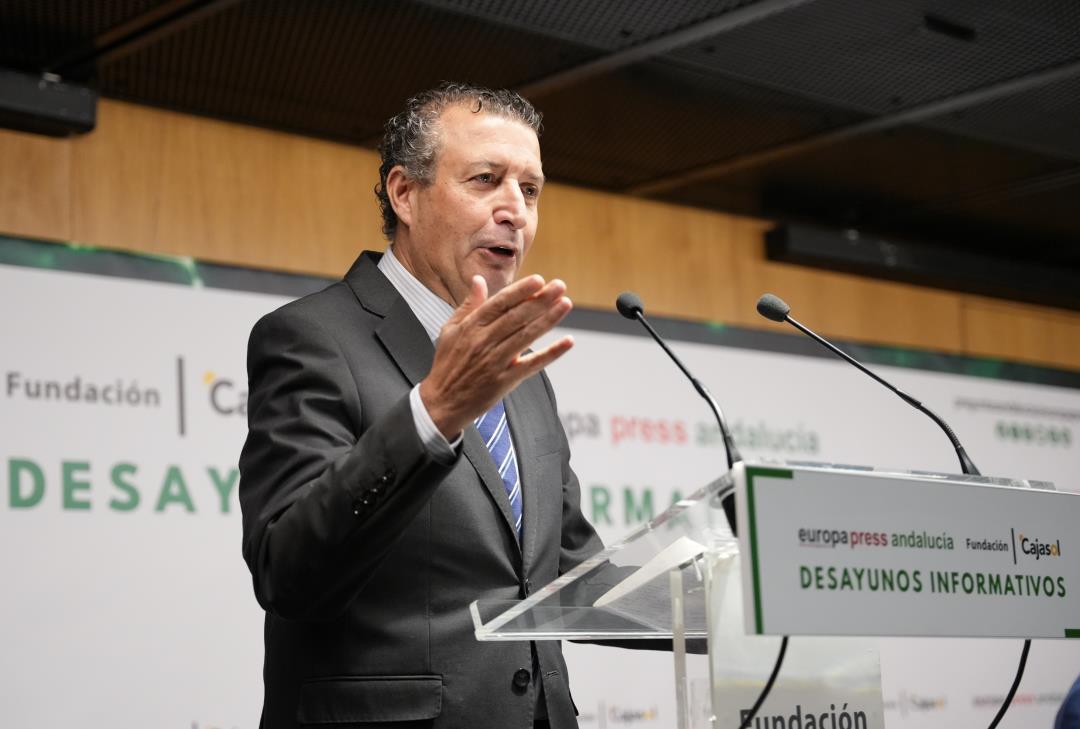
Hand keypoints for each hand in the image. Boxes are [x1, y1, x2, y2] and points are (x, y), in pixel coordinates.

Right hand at [419, 274, 573, 438]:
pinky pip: (532, 364)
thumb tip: (478, 280)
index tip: (539, 280)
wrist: (442, 401)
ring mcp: (496, 362)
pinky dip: (551, 353)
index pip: (499, 303)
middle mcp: (484, 342)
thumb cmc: (447, 364)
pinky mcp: (505, 380)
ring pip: (526, 336)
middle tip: (560, 286)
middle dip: (540, 300)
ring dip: (548, 319)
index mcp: (471, 327)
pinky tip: (567, 342)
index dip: (520, 291)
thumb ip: (468, 305)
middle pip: (517, 317)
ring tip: (565, 304)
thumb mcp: (450, 330)